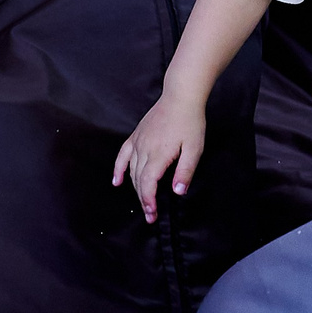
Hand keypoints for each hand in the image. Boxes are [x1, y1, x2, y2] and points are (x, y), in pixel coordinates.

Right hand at [111, 90, 206, 223]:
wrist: (181, 97)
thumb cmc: (191, 121)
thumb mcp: (195, 148)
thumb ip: (185, 171)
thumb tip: (178, 192)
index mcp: (158, 154)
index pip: (148, 184)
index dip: (148, 201)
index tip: (152, 215)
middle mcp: (144, 149)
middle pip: (139, 180)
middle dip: (143, 200)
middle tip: (150, 215)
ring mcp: (138, 142)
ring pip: (131, 171)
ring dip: (135, 188)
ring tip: (142, 203)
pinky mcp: (136, 135)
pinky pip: (123, 155)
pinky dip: (118, 169)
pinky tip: (116, 181)